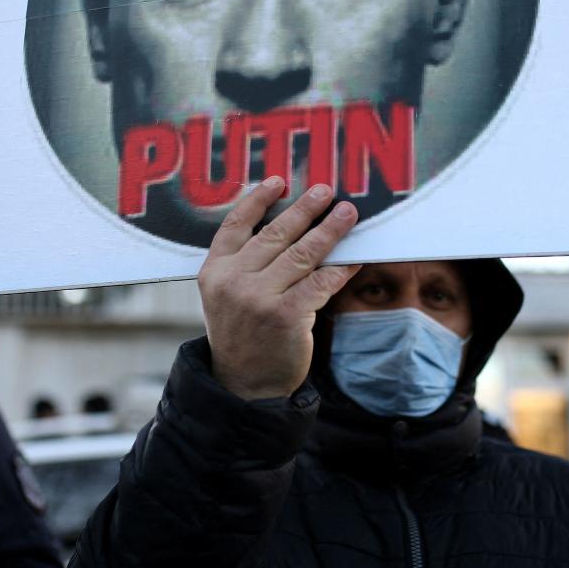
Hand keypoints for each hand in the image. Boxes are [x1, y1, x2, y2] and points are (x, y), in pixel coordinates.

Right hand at [198, 177, 360, 399]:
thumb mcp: (225, 297)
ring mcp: (259, 298)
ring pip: (302, 253)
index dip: (257, 200)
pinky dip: (340, 268)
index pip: (235, 225)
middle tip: (326, 190)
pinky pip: (321, 282)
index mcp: (214, 271)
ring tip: (347, 213)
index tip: (278, 182)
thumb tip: (287, 227)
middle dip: (305, 209)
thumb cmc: (242, 335)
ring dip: (329, 230)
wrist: (243, 385)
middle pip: (276, 234)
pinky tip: (354, 259)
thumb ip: (243, 265)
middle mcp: (233, 281)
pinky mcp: (286, 315)